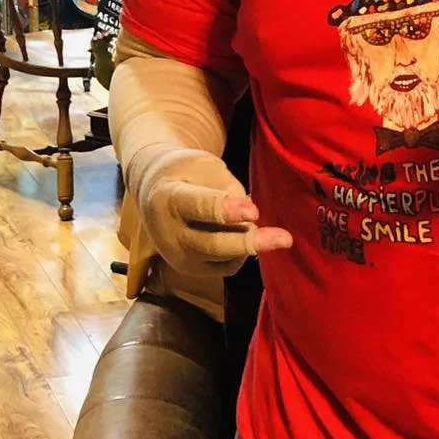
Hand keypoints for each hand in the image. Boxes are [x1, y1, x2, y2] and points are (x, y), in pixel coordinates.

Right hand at [138, 151, 292, 276]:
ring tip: (254, 220)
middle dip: (249, 242)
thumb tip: (252, 220)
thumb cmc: (187, 172)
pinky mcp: (192, 271)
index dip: (228, 210)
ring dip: (248, 240)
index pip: (199, 208)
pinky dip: (242, 251)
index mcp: (167, 198)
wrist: (154, 192)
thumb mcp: (205, 167)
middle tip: (285, 239)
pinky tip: (242, 232)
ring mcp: (178, 257)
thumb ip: (228, 191)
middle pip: (213, 244)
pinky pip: (228, 265)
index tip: (254, 211)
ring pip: (224, 258)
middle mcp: (169, 234)